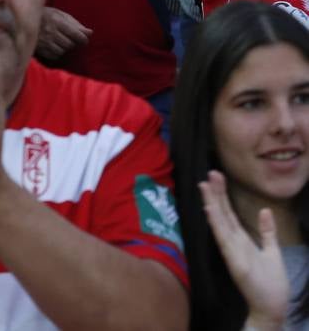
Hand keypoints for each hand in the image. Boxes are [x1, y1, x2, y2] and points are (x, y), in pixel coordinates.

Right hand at [35, 6, 90, 59]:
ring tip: (59, 41)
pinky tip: (53, 46)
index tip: (84, 40)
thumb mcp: (59, 14)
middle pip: (70, 44)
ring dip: (64, 47)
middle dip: (72, 42)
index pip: (76, 35)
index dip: (83, 39)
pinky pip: (54, 56)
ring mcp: (43, 41)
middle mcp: (50, 32)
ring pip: (62, 51)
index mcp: (56, 21)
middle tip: (68, 38)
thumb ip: (75, 23)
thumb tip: (90, 32)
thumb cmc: (45, 15)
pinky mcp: (38, 49)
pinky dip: (56, 52)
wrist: (22, 19)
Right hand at [199, 170, 289, 329]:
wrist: (272, 306)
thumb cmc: (272, 283)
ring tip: (205, 184)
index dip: (223, 195)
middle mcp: (233, 243)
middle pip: (223, 214)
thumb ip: (267, 232)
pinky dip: (216, 224)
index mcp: (241, 240)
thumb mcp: (273, 251)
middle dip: (216, 194)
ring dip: (212, 203)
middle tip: (210, 172)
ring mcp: (232, 251)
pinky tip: (210, 210)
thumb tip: (264, 210)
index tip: (217, 176)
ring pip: (220, 222)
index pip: (229, 213)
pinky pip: (224, 239)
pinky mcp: (235, 260)